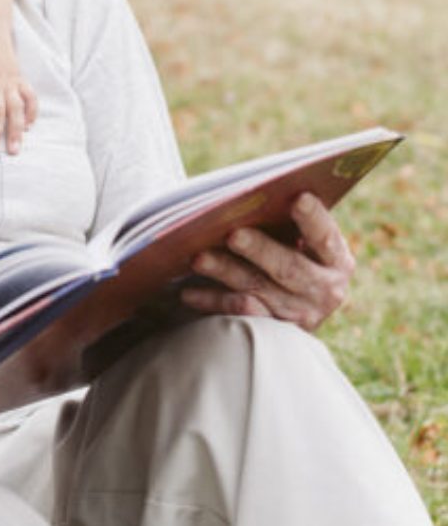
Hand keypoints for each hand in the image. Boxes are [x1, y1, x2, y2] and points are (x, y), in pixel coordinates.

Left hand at [181, 192, 354, 331]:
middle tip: (233, 235)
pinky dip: (212, 301)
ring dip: (225, 272)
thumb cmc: (292, 252)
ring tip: (199, 258)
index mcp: (336, 259)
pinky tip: (189, 292)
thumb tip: (252, 194)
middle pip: (288, 267)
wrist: (299, 308)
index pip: (325, 236)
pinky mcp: (273, 330)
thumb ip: (286, 221)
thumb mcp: (301, 239)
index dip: (313, 218)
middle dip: (259, 249)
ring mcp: (299, 313)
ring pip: (257, 288)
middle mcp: (324, 289)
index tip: (298, 198)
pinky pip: (239, 313)